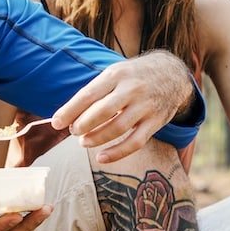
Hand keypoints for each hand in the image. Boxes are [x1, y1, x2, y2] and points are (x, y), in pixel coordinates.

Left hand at [51, 50, 196, 163]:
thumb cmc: (134, 76)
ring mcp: (145, 106)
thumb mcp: (116, 73)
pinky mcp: (156, 122)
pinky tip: (102, 157)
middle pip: (103, 111)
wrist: (174, 74)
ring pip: (118, 128)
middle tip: (73, 131)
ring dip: (97, 138)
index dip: (70, 110)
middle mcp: (132, 89)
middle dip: (83, 124)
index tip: (56, 123)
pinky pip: (135, 142)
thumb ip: (96, 91)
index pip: (89, 94)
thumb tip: (69, 115)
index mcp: (117, 74)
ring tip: (84, 142)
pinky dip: (117, 152)